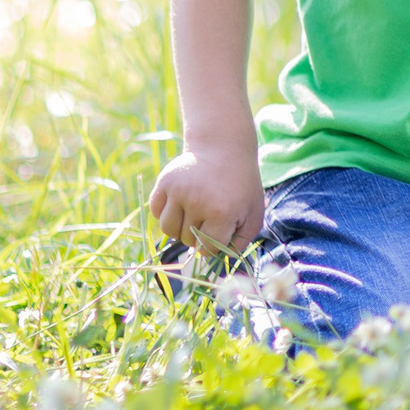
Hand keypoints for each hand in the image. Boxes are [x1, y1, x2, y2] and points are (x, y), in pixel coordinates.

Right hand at [148, 144, 265, 254]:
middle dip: (198, 235)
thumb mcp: (253, 212)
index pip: (207, 249)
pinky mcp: (164, 182)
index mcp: (222, 213)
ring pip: (168, 230)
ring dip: (180, 228)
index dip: (213, 245)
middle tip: (209, 216)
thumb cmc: (241, 184)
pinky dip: (165, 213)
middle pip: (187, 240)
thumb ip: (241, 242)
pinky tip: (180, 203)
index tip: (220, 231)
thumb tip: (220, 262)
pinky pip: (156, 212)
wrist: (224, 147)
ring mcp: (178, 191)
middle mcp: (197, 202)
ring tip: (194, 212)